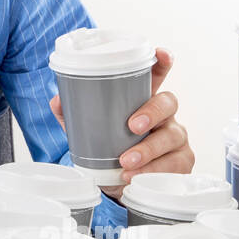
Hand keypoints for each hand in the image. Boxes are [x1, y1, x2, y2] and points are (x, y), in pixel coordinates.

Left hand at [49, 47, 193, 199]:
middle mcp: (165, 116)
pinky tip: (134, 177)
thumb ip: (74, 113)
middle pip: (169, 102)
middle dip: (152, 112)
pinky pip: (173, 165)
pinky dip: (152, 171)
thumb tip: (57, 100)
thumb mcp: (90, 129)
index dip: (162, 62)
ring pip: (171, 137)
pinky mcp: (181, 162)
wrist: (118, 184)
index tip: (161, 54)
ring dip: (148, 150)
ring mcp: (176, 138)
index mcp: (144, 100)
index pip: (158, 75)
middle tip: (132, 126)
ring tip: (125, 162)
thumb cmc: (110, 148)